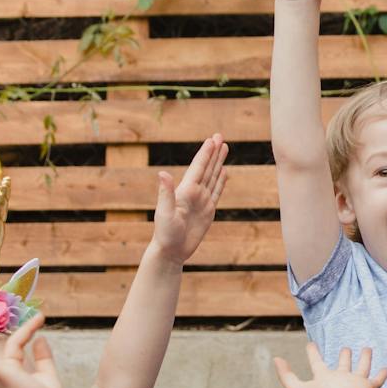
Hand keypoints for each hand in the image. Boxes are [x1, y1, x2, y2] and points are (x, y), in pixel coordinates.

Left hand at [152, 135, 228, 263]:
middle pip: (207, 168)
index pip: (198, 167)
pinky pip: (216, 191)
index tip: (212, 139)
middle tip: (220, 136)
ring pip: (213, 176)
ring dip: (218, 162)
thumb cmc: (165, 233)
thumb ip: (165, 193)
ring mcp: (201, 201)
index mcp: (185, 191)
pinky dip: (221, 180)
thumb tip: (162, 173)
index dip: (206, 153)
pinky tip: (224, 172)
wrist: (171, 251)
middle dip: (214, 152)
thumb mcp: (164, 213)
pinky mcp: (208, 211)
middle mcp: (194, 193)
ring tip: (224, 148)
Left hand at [273, 344, 386, 387]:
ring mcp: (352, 384)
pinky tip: (386, 369)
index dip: (312, 352)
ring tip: (367, 349)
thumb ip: (285, 374)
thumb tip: (275, 358)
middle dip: (344, 355)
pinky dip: (381, 376)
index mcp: (322, 377)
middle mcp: (338, 379)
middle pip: (342, 364)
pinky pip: (376, 381)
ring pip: (361, 368)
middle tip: (345, 348)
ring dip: (364, 359)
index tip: (310, 344)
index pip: (317, 361)